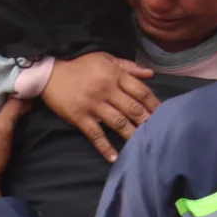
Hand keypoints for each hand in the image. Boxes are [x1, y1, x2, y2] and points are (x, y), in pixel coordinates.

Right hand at [40, 52, 159, 162]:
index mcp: (116, 75)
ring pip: (118, 122)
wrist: (50, 73)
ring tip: (144, 145)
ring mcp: (93, 105)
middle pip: (133, 108)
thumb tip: (151, 73)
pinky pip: (95, 135)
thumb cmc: (81, 65)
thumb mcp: (106, 58)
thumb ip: (129, 67)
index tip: (166, 114)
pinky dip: (105, 147)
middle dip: (148, 121)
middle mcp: (107, 90)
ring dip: (132, 134)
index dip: (154, 104)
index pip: (141, 91)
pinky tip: (115, 158)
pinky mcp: (80, 117)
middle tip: (161, 132)